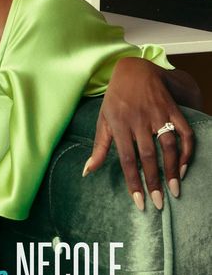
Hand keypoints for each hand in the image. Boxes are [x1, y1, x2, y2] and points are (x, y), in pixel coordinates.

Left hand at [84, 57, 193, 210]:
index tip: (140, 201)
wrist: (134, 70)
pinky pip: (184, 132)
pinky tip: (184, 166)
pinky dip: (186, 150)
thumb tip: (88, 172)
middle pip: (148, 156)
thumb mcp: (103, 121)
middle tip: (159, 204)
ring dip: (173, 169)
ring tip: (175, 190)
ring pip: (168, 145)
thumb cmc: (115, 100)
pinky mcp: (172, 110)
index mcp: (119, 125)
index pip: (127, 159)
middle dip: (154, 182)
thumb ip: (99, 147)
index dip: (134, 181)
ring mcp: (158, 114)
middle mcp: (138, 121)